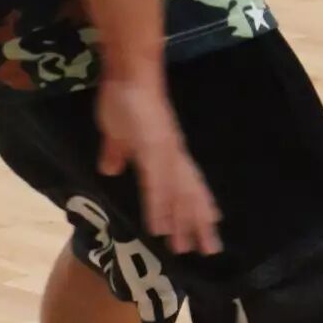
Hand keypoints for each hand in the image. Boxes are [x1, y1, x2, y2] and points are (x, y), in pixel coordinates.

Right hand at [97, 74, 220, 255]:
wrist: (128, 72)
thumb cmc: (124, 96)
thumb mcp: (116, 132)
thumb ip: (116, 151)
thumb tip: (111, 167)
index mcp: (166, 151)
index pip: (187, 183)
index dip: (198, 205)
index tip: (210, 226)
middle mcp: (172, 156)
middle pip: (190, 195)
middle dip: (200, 223)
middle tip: (211, 251)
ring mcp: (164, 155)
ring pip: (179, 196)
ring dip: (184, 223)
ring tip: (189, 249)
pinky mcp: (151, 152)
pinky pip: (156, 187)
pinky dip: (160, 209)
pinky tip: (160, 229)